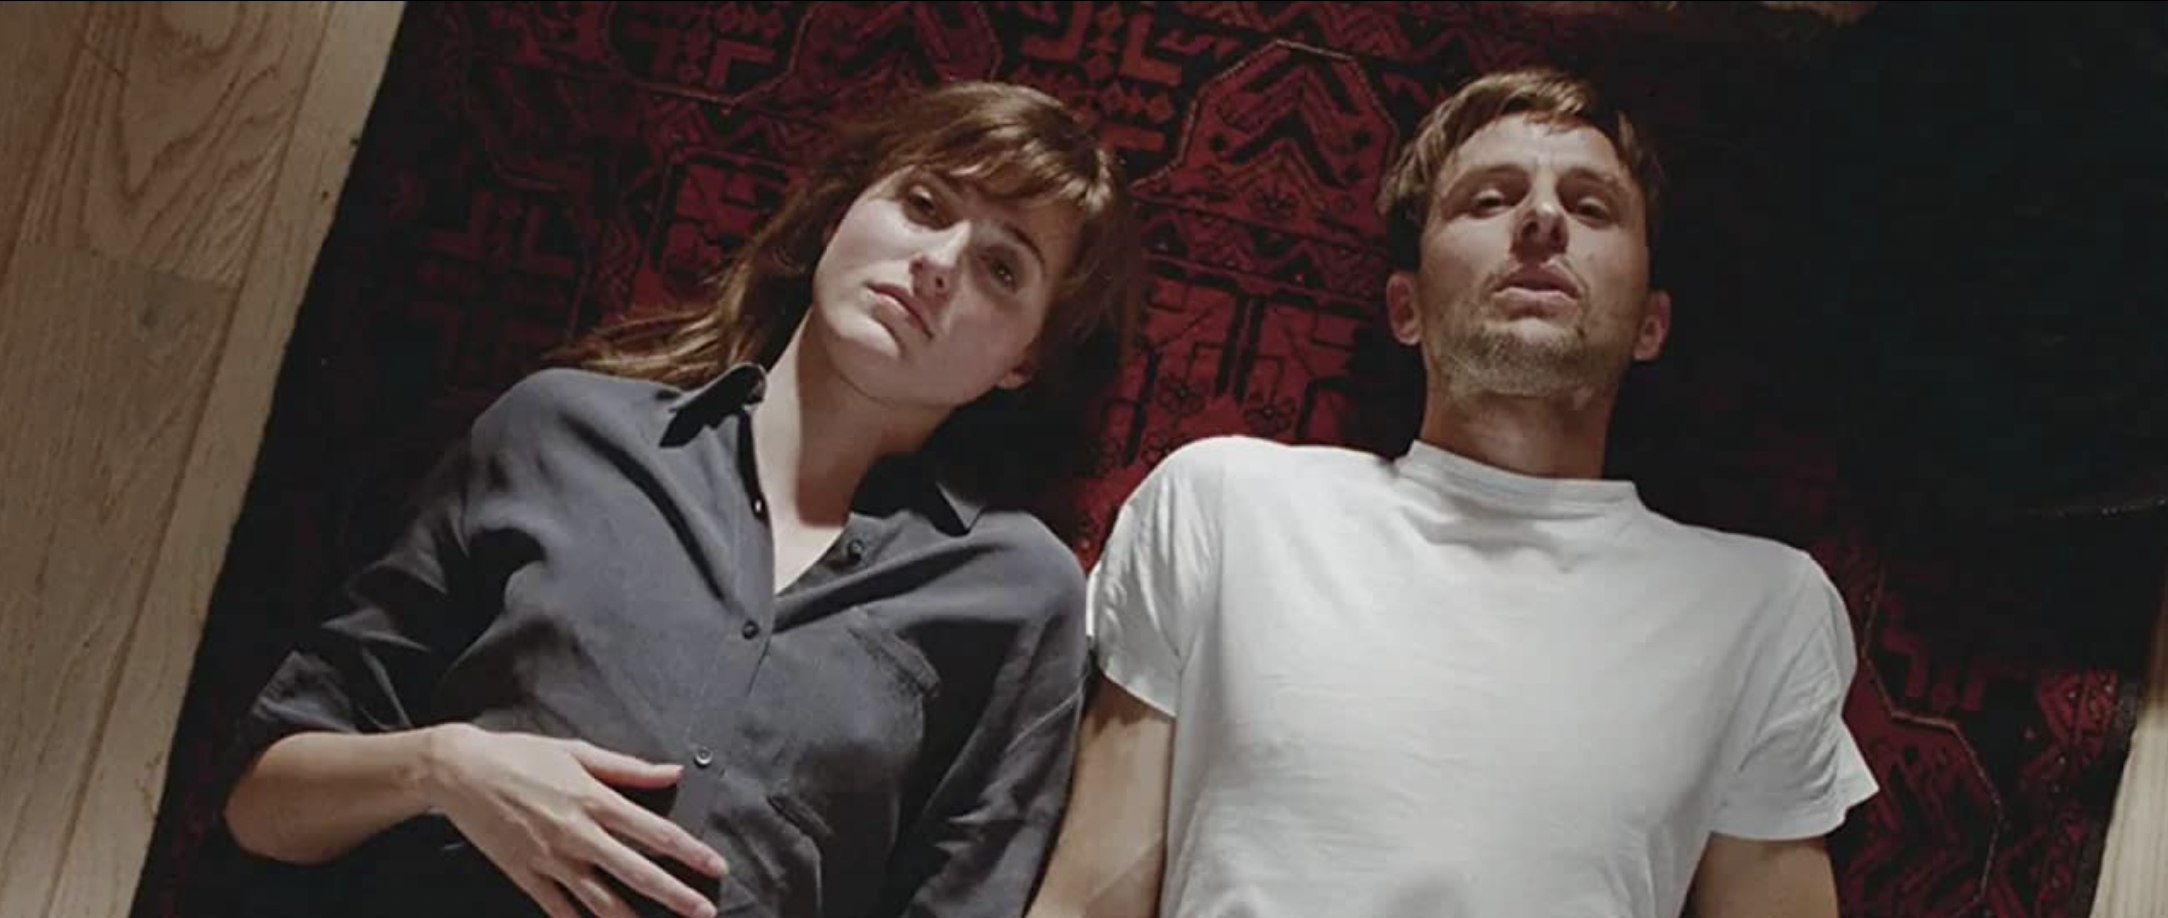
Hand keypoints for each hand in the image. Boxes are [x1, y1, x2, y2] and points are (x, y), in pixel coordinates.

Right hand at [420, 724, 728, 917]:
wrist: (460, 771)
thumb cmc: (521, 755)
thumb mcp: (578, 751)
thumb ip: (629, 769)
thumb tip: (673, 773)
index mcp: (595, 800)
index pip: (655, 832)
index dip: (690, 852)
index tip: (716, 867)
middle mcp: (579, 834)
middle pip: (637, 872)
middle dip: (676, 895)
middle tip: (705, 912)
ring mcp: (552, 859)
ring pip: (601, 900)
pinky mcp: (526, 876)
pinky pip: (559, 910)